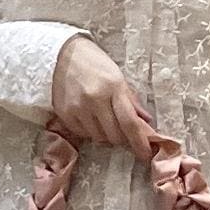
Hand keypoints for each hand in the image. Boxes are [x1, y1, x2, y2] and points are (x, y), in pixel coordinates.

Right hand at [52, 36, 154, 160]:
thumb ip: (131, 101)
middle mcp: (95, 99)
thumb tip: (146, 122)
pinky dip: (90, 130)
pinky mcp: (65, 114)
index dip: (139, 142)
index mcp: (113, 87)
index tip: (145, 154)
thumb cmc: (95, 64)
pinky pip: (84, 134)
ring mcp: (78, 108)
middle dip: (121, 138)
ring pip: (99, 138)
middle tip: (120, 129)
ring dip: (105, 134)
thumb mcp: (117, 77)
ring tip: (101, 118)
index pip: (130, 122)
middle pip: (115, 136)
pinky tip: (88, 116)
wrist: (63, 54)